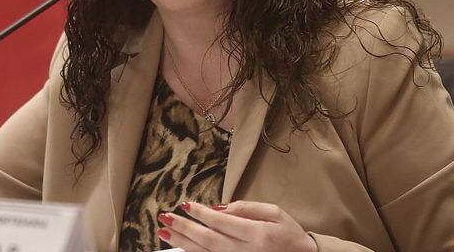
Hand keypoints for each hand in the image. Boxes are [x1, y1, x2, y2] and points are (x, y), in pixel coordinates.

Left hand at [156, 201, 317, 251]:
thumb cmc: (290, 235)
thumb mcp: (275, 213)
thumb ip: (247, 208)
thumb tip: (218, 207)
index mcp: (258, 234)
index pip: (222, 223)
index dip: (201, 214)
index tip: (185, 204)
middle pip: (208, 240)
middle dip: (184, 229)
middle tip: (165, 217)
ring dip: (182, 243)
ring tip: (163, 232)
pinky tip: (180, 249)